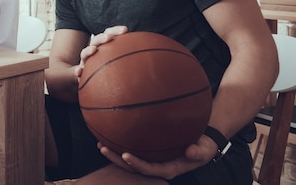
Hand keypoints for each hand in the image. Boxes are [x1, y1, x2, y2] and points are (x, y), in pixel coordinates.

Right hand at [75, 25, 127, 78]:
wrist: (83, 76)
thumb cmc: (106, 67)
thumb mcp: (117, 60)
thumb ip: (129, 55)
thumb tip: (152, 54)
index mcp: (103, 45)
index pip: (109, 33)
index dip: (116, 30)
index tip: (125, 30)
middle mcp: (93, 50)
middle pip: (97, 40)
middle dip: (103, 37)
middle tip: (109, 37)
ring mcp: (85, 60)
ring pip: (85, 53)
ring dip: (88, 50)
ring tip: (93, 50)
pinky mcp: (79, 71)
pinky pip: (77, 71)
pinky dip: (77, 71)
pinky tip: (79, 72)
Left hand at [98, 132, 216, 178]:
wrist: (202, 143)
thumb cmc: (203, 146)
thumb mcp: (205, 149)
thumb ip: (198, 151)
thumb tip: (190, 151)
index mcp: (169, 169)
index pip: (149, 169)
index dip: (137, 164)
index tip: (126, 155)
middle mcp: (158, 166)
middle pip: (133, 167)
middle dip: (117, 160)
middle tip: (102, 148)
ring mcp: (153, 160)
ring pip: (129, 161)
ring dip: (114, 154)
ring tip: (99, 144)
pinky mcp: (150, 153)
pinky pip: (133, 150)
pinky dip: (121, 144)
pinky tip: (109, 135)